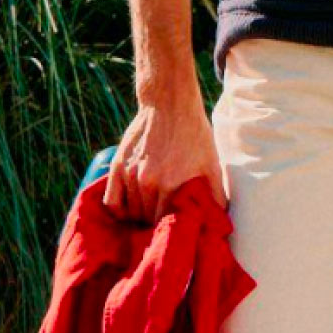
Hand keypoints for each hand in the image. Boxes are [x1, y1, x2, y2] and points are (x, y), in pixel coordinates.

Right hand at [103, 87, 226, 222]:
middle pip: (147, 219)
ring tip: (150, 214)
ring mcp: (130, 174)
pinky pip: (112, 201)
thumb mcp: (211, 163)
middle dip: (156, 223)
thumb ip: (216, 194)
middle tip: (164, 221)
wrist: (169, 105)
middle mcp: (147, 182)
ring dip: (140, 216)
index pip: (166, 222)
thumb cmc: (194, 135)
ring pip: (131, 212)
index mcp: (171, 184)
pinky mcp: (117, 166)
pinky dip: (120, 208)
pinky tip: (130, 208)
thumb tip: (220, 219)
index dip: (171, 227)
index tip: (176, 228)